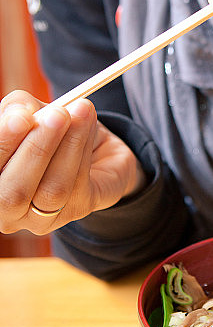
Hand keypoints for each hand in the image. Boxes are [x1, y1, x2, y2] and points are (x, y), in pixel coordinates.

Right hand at [0, 90, 143, 234]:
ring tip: (81, 109)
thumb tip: (22, 112)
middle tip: (58, 114)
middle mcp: (8, 209)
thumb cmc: (49, 128)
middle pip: (12, 194)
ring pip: (52, 190)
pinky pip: (79, 184)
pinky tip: (88, 122)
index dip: (3, 144)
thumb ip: (18, 109)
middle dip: (36, 150)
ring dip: (69, 144)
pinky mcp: (76, 210)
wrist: (91, 143)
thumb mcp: (29, 111)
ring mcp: (42, 217)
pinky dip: (84, 147)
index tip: (22, 117)